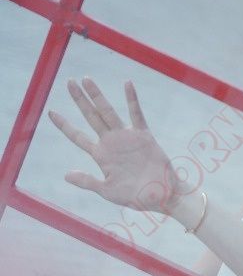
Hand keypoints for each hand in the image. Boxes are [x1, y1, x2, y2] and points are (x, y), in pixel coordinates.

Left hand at [49, 77, 187, 213]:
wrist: (160, 195)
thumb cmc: (135, 196)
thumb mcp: (107, 190)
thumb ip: (88, 181)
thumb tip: (66, 175)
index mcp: (101, 155)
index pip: (78, 136)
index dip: (64, 125)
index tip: (50, 112)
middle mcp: (111, 142)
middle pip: (91, 117)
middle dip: (80, 100)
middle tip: (69, 82)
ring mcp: (127, 137)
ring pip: (108, 112)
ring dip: (98, 96)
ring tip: (86, 79)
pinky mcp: (143, 135)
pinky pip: (136, 114)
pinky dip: (132, 99)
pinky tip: (127, 84)